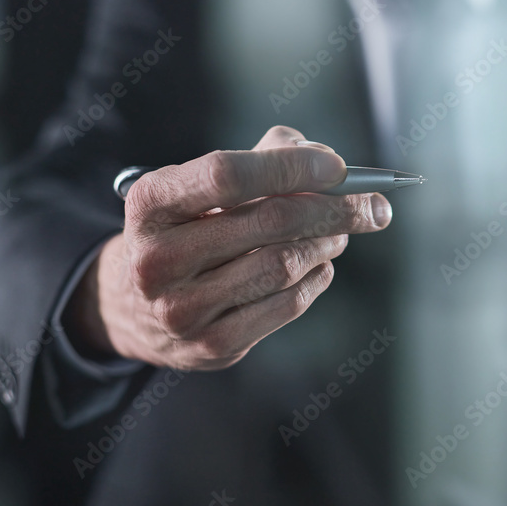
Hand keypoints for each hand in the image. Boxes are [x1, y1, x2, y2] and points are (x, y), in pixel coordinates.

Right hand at [66, 126, 391, 369]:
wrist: (132, 306)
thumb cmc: (184, 229)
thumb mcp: (200, 187)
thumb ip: (262, 159)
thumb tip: (328, 162)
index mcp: (150, 204)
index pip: (229, 175)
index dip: (291, 166)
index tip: (338, 167)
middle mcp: (157, 259)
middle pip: (269, 222)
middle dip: (335, 208)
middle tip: (374, 205)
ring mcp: (182, 310)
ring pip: (284, 266)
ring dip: (328, 243)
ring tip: (342, 231)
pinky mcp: (211, 346)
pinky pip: (286, 305)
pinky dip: (317, 279)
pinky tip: (321, 265)